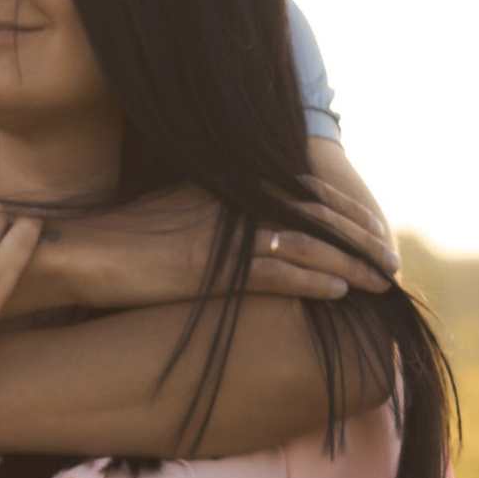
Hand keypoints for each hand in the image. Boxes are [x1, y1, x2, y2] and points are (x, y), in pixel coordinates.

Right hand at [55, 178, 398, 311]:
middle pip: (318, 214)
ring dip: (352, 264)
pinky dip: (313, 283)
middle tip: (393, 259)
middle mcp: (237, 202)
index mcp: (234, 183)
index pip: (307, 190)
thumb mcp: (182, 213)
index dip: (347, 210)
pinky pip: (278, 275)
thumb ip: (224, 214)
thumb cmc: (126, 238)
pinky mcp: (215, 268)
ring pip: (308, 246)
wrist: (85, 251)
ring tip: (382, 281)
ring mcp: (228, 235)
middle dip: (362, 238)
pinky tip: (339, 294)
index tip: (374, 229)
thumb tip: (255, 230)